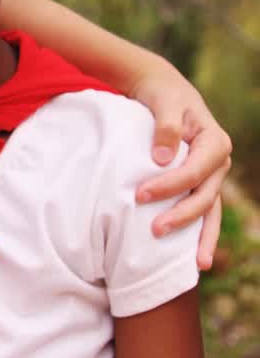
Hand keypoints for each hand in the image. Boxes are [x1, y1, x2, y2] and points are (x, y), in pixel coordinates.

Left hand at [130, 70, 232, 269]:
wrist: (164, 92)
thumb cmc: (162, 97)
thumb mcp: (163, 103)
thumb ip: (165, 128)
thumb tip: (162, 160)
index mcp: (214, 141)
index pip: (195, 170)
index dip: (170, 185)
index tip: (140, 194)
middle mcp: (218, 161)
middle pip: (205, 196)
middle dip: (182, 216)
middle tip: (153, 231)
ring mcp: (212, 176)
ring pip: (210, 210)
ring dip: (201, 237)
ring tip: (196, 265)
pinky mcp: (200, 183)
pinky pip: (203, 211)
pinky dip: (200, 234)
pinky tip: (196, 259)